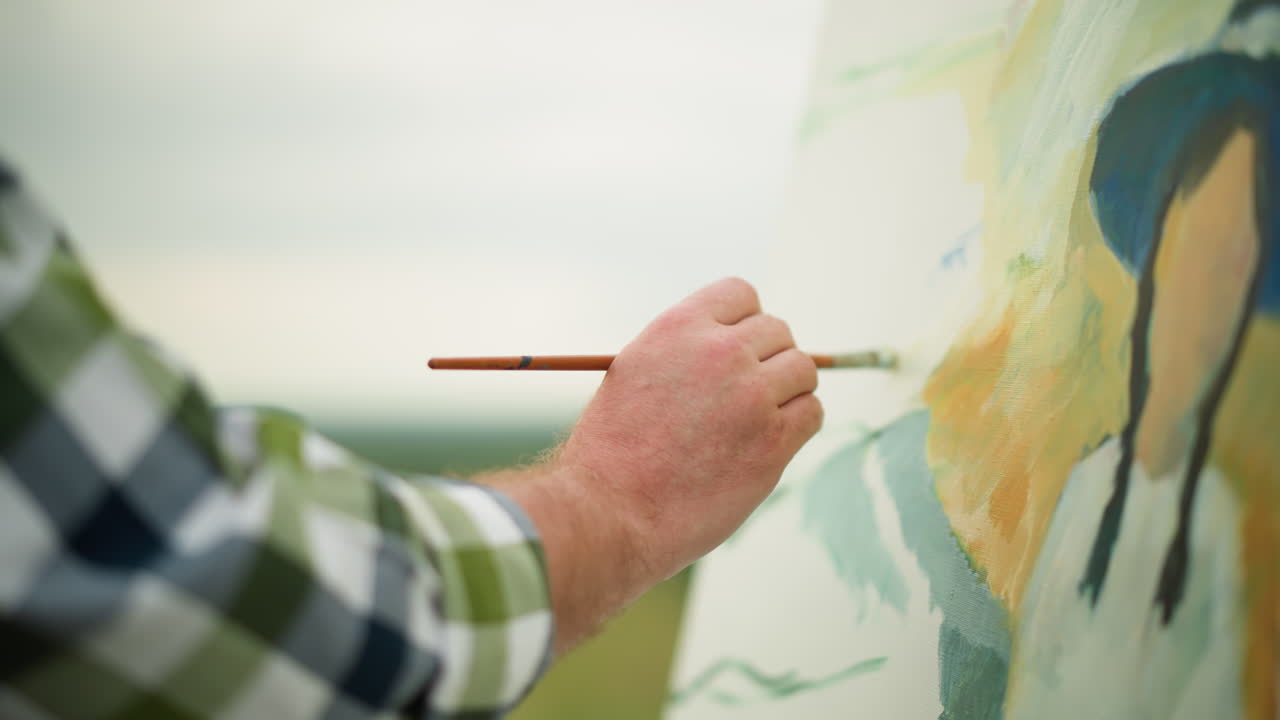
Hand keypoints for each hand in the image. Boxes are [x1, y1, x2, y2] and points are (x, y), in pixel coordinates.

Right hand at [564, 277, 821, 577]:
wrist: (609, 512)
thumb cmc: (613, 452)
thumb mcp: (634, 374)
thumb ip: (682, 351)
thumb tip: (733, 343)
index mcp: (678, 327)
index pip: (741, 294)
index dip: (744, 322)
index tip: (735, 351)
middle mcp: (720, 351)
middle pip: (778, 331)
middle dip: (767, 359)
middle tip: (746, 396)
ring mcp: (751, 395)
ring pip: (803, 370)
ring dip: (788, 392)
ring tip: (758, 421)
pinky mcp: (773, 441)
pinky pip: (811, 413)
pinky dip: (798, 425)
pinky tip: (770, 443)